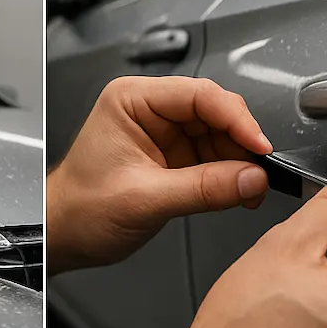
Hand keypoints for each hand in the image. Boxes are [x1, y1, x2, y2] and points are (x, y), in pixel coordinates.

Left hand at [46, 76, 272, 273]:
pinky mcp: (172, 155)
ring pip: (218, 133)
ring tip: (251, 189)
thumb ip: (204, 188)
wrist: (65, 234)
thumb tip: (252, 178)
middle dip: (240, 141)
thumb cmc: (82, 208)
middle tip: (261, 172)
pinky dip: (230, 173)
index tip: (260, 145)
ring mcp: (162, 131)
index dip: (235, 118)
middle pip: (213, 111)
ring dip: (239, 160)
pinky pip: (212, 155)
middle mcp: (149, 109)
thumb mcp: (146, 199)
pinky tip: (239, 191)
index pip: (198, 94)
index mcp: (133, 100)